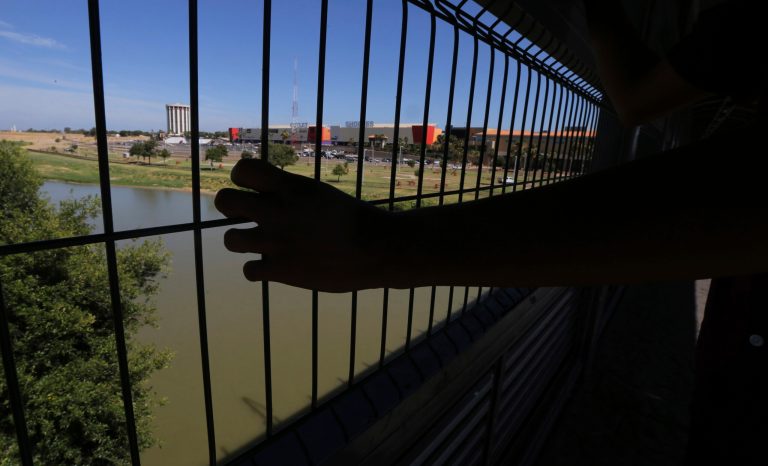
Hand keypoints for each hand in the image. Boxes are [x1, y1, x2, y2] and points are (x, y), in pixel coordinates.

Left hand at [214, 158, 395, 291]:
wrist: (376, 249)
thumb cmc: (355, 220)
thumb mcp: (321, 194)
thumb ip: (292, 193)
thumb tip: (269, 194)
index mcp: (290, 187)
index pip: (243, 170)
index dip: (242, 179)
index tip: (255, 189)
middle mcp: (276, 211)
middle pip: (224, 201)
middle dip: (232, 207)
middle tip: (249, 216)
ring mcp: (275, 242)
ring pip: (230, 239)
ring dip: (241, 241)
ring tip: (260, 244)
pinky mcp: (279, 270)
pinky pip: (248, 270)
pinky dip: (259, 270)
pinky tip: (274, 266)